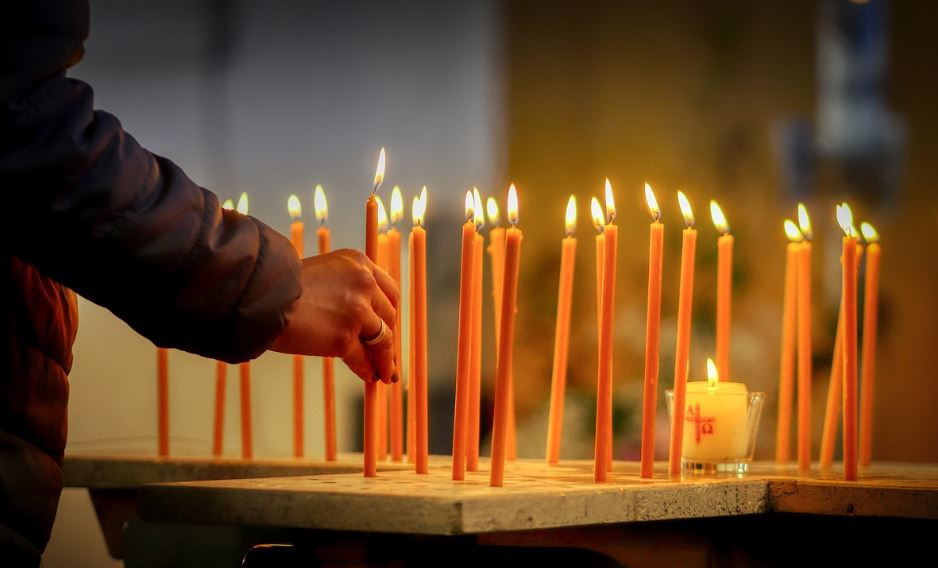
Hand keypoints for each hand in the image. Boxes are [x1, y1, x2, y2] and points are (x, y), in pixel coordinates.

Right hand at [271, 249, 398, 383]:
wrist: (259, 297)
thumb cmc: (281, 288)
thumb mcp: (322, 273)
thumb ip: (344, 287)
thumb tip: (360, 318)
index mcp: (359, 263)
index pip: (388, 291)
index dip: (389, 312)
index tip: (389, 326)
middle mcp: (363, 284)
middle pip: (388, 316)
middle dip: (388, 337)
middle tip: (386, 353)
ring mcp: (356, 311)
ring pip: (383, 340)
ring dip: (384, 359)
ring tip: (384, 373)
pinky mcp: (344, 337)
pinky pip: (363, 358)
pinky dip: (367, 370)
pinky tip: (369, 376)